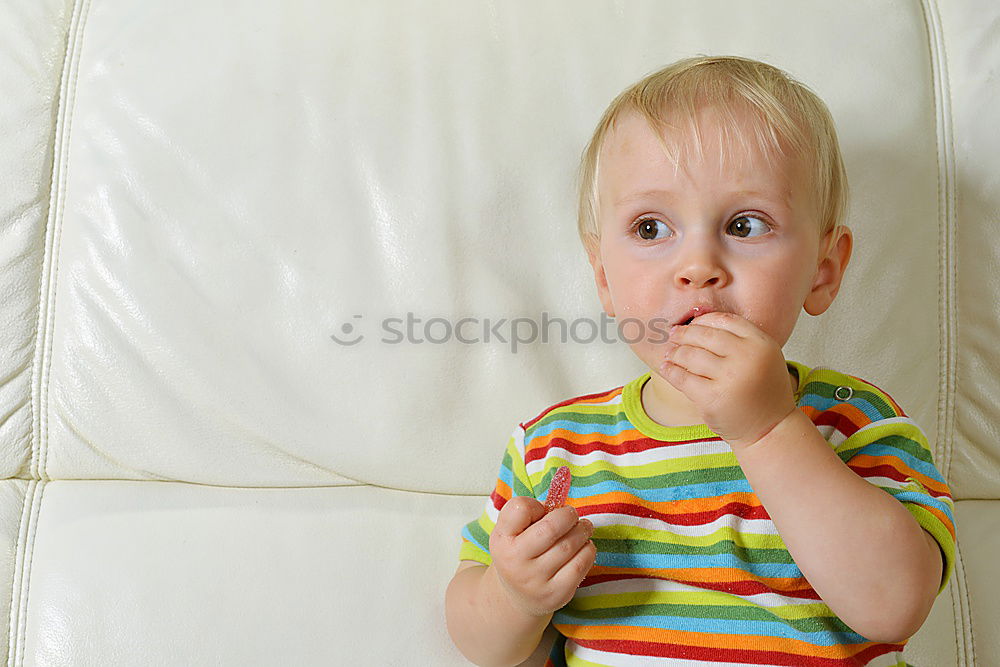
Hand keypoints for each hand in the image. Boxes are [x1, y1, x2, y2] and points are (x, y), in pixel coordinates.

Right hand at [488, 496, 595, 616]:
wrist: (517, 596)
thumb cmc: (519, 553)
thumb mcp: (511, 532)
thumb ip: (529, 513)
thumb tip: (561, 508)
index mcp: (502, 539)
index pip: (520, 508)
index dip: (536, 505)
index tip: (543, 510)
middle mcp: (515, 561)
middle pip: (551, 528)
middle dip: (569, 516)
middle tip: (573, 515)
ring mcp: (536, 580)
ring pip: (569, 546)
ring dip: (582, 531)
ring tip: (584, 528)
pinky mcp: (556, 594)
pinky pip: (580, 565)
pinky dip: (588, 550)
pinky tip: (585, 547)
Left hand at [658, 311, 796, 449]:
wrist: (770, 428)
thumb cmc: (762, 391)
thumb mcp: (764, 357)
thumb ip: (740, 340)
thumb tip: (698, 322)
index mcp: (761, 343)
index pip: (724, 320)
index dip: (703, 320)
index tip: (692, 323)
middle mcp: (746, 357)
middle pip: (704, 335)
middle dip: (684, 333)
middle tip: (674, 334)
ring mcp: (729, 378)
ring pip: (690, 355)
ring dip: (675, 353)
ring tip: (670, 353)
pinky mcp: (712, 398)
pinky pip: (683, 378)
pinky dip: (671, 371)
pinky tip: (666, 368)